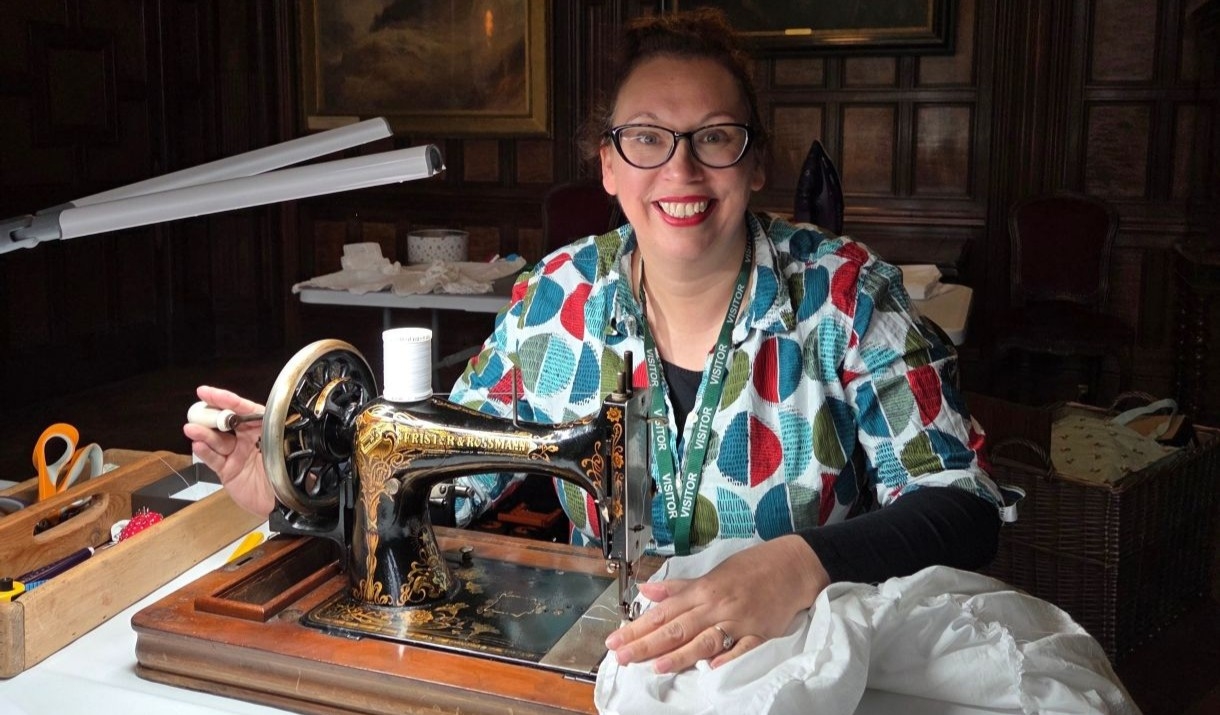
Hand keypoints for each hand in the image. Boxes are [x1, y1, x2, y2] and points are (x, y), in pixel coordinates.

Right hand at [182, 385, 273, 515]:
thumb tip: (270, 412)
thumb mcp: (284, 447)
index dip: (225, 399)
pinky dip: (205, 452)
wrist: (284, 502)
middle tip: (198, 411)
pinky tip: (198, 445)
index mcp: (262, 428)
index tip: (207, 392)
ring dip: (203, 433)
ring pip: (216, 440)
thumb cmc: (288, 472)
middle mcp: (246, 439)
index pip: (243, 409)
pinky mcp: (227, 470)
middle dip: (210, 415)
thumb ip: (275, 430)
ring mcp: (235, 454)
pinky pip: (214, 459)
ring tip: (192, 428)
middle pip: (224, 423)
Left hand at [604, 535, 829, 673]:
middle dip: (646, 643)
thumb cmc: (752, 568)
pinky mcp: (761, 633)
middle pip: (676, 627)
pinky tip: (710, 668)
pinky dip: (727, 658)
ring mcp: (739, 620)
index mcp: (703, 590)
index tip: (615, 639)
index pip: (663, 612)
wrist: (792, 564)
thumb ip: (680, 587)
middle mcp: (716, 605)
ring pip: (704, 639)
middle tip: (621, 656)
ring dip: (679, 653)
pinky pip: (742, 649)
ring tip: (655, 666)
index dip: (637, 626)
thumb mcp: (713, 572)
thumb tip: (647, 589)